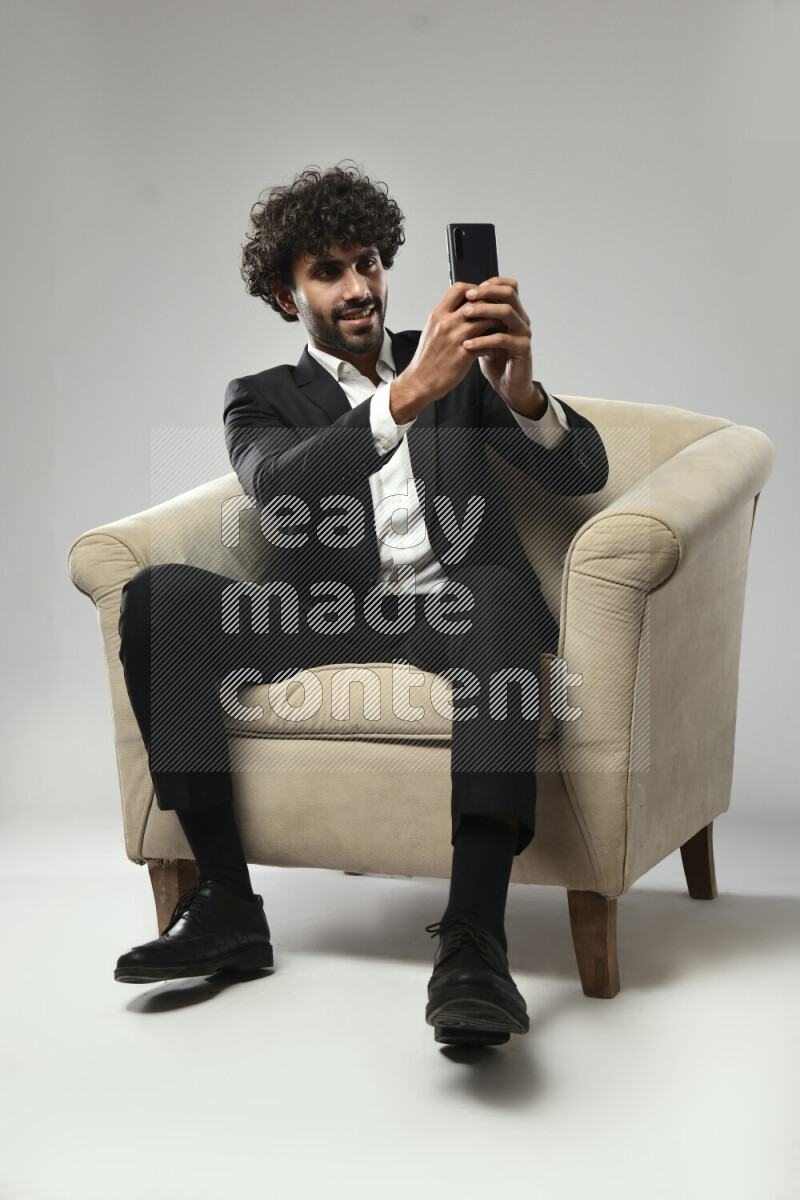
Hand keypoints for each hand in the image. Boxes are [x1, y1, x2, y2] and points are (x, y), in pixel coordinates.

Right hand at [391, 281, 501, 417]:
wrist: (420, 381)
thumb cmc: (427, 357)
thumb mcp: (432, 330)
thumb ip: (446, 316)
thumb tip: (463, 306)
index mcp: (438, 314)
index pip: (460, 289)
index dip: (475, 289)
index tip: (482, 297)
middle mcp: (446, 323)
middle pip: (477, 303)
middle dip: (491, 306)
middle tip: (500, 312)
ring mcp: (455, 339)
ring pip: (486, 321)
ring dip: (497, 325)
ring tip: (501, 330)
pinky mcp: (463, 356)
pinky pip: (486, 344)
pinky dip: (492, 345)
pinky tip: (492, 349)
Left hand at [461, 278, 542, 415]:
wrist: (509, 386)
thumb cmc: (495, 360)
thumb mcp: (483, 335)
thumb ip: (478, 320)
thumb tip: (459, 302)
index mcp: (513, 313)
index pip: (507, 287)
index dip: (489, 284)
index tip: (469, 289)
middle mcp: (521, 319)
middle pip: (508, 293)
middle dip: (486, 292)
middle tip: (468, 296)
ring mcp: (524, 333)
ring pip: (506, 312)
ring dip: (484, 311)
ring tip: (465, 314)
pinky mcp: (523, 348)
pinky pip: (503, 339)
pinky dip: (483, 340)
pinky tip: (468, 344)